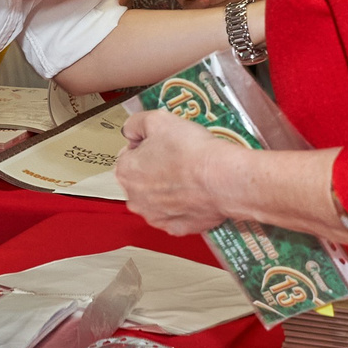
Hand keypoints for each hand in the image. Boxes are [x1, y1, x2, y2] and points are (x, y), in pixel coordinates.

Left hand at [115, 108, 240, 234]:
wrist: (222, 178)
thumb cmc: (192, 151)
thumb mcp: (158, 119)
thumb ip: (136, 123)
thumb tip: (131, 130)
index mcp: (126, 172)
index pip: (128, 155)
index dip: (147, 145)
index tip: (162, 143)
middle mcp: (135, 199)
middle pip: (140, 179)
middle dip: (155, 168)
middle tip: (177, 157)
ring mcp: (155, 216)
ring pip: (156, 199)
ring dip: (168, 188)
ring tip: (189, 174)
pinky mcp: (175, 228)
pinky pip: (175, 214)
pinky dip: (183, 205)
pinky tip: (195, 192)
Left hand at [171, 0, 271, 7]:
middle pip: (213, 3)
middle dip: (200, 3)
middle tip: (189, 1)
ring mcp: (242, 5)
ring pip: (220, 9)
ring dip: (209, 9)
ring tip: (198, 7)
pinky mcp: (246, 10)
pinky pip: (230, 11)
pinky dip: (221, 11)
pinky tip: (215, 11)